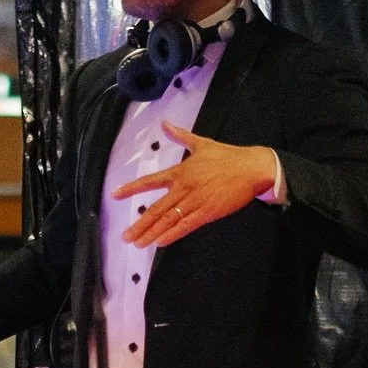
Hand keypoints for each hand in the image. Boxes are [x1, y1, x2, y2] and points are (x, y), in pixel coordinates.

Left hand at [112, 123, 278, 248]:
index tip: (115, 195)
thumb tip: (165, 123)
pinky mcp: (207, 212)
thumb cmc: (228, 156)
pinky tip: (160, 242)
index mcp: (180, 172)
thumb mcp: (201, 143)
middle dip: (139, 224)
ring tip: (138, 243)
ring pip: (168, 220)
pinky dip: (172, 234)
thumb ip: (180, 135)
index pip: (150, 181)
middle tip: (125, 236)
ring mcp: (195, 201)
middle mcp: (183, 187)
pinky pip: (186, 225)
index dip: (131, 189)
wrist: (252, 168)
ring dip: (151, 233)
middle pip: (156, 208)